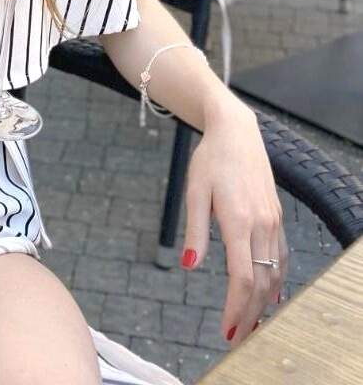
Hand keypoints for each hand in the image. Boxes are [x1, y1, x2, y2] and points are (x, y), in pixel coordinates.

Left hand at [180, 104, 285, 345]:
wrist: (236, 131)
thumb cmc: (210, 159)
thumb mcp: (194, 191)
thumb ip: (195, 232)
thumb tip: (189, 267)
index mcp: (239, 220)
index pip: (242, 277)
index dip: (235, 308)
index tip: (225, 329)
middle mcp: (261, 224)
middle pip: (262, 283)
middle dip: (250, 315)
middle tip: (237, 339)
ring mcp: (273, 221)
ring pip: (275, 274)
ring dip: (265, 304)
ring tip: (251, 325)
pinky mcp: (276, 217)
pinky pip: (281, 257)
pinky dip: (278, 281)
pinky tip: (272, 297)